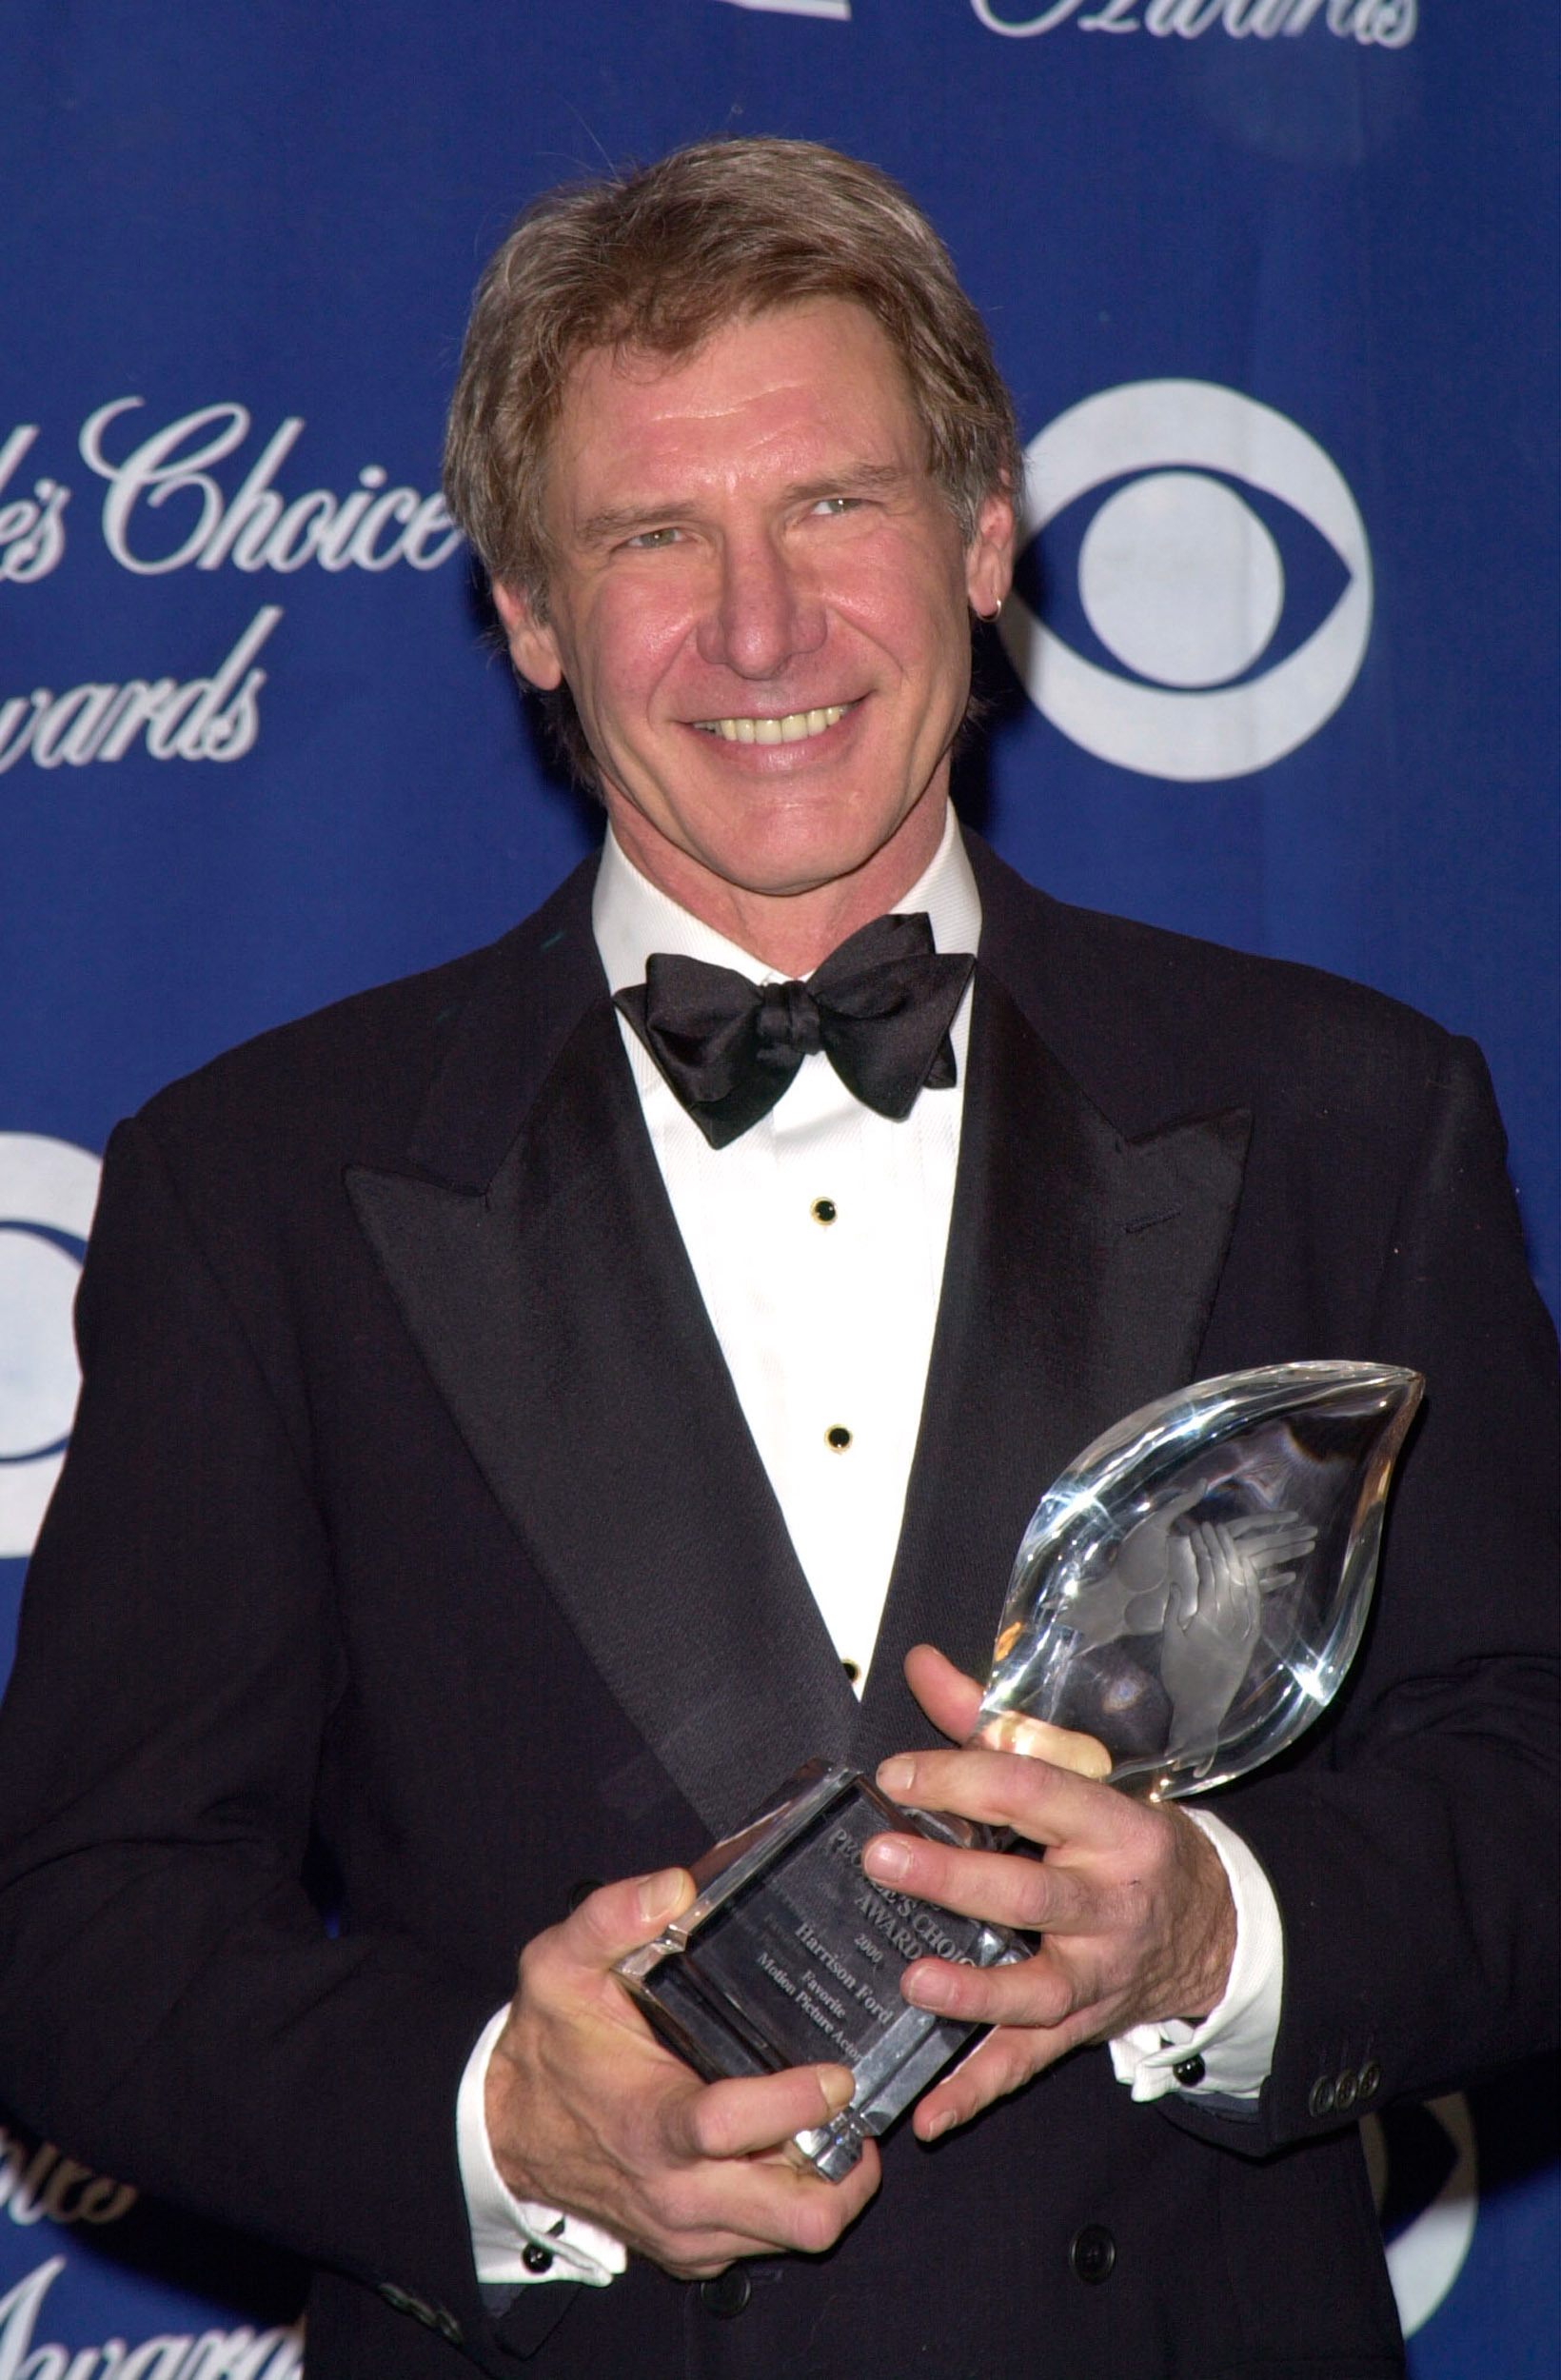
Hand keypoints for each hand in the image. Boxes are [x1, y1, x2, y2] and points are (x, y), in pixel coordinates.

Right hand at [484, 1866, 879, 2276]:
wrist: (503, 2134)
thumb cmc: (546, 2047)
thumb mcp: (560, 1965)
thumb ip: (611, 1917)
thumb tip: (675, 1887)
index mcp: (653, 2124)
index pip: (736, 2126)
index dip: (797, 2101)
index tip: (837, 2073)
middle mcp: (677, 2193)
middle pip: (799, 2217)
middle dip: (847, 2168)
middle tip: (853, 2110)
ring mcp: (688, 2232)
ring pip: (795, 2236)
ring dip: (826, 2186)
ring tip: (829, 2125)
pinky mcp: (691, 2254)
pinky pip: (764, 2243)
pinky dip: (789, 2203)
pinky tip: (785, 2150)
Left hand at [863, 1646, 1235, 2143]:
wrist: (1214, 1923)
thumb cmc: (1124, 1837)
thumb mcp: (1078, 1773)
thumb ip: (994, 1724)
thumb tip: (923, 1666)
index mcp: (1110, 1824)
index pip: (1031, 1790)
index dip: (961, 1776)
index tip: (897, 1774)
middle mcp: (1110, 1900)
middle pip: (1032, 1891)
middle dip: (956, 1876)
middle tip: (883, 1858)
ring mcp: (1099, 1972)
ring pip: (1039, 1987)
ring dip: (976, 1991)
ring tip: (914, 1983)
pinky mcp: (1083, 2026)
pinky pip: (1030, 2062)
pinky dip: (980, 2090)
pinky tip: (932, 2110)